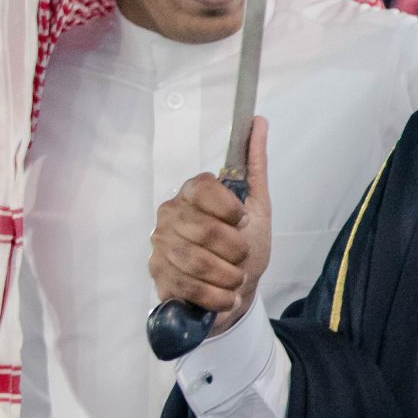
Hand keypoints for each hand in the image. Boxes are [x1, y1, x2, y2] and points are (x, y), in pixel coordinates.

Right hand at [150, 116, 269, 335]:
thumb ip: (254, 166)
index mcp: (192, 193)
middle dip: (235, 250)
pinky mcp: (157, 277)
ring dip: (228, 276)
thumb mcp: (258, 206)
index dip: (228, 208)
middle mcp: (169, 215)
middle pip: (202, 228)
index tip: (242, 220)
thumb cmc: (246, 247)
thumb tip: (260, 121)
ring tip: (235, 278)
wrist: (237, 292)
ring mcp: (159, 246)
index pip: (202, 187)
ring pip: (196, 260)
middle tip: (242, 257)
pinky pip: (189, 286)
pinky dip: (217, 296)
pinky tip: (224, 295)